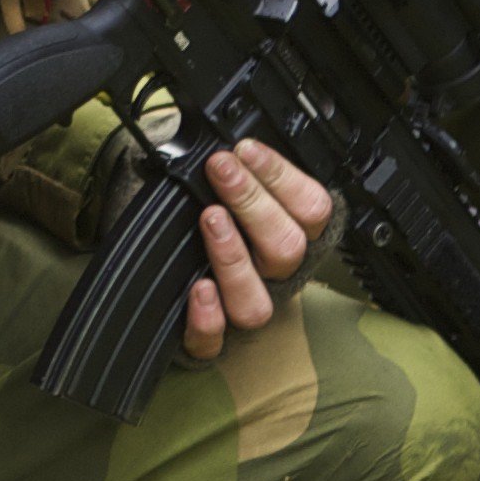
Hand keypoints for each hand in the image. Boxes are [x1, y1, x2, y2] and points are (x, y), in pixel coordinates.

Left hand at [171, 139, 330, 360]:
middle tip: (221, 169)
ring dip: (233, 256)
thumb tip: (225, 138)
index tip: (245, 149)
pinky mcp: (209, 339)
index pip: (313, 208)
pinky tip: (197, 289)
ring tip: (209, 219)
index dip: (282, 177)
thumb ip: (237, 168)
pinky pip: (214, 342)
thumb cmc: (203, 217)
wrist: (166, 270)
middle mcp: (275, 276)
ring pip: (257, 301)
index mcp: (291, 234)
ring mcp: (243, 307)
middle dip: (253, 202)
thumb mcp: (227, 185)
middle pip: (287, 249)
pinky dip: (206, 319)